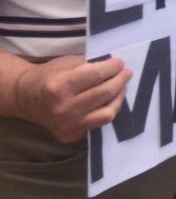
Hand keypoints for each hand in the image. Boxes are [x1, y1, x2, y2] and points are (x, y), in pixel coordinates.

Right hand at [15, 56, 131, 142]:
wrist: (26, 99)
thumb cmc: (49, 76)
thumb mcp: (66, 63)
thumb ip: (90, 64)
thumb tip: (115, 65)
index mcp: (59, 87)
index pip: (96, 75)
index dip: (112, 67)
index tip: (120, 62)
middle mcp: (63, 109)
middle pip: (104, 93)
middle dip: (120, 80)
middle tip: (126, 72)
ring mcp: (68, 125)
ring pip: (108, 113)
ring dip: (119, 97)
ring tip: (121, 86)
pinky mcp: (72, 136)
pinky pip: (99, 123)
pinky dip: (109, 110)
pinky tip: (111, 100)